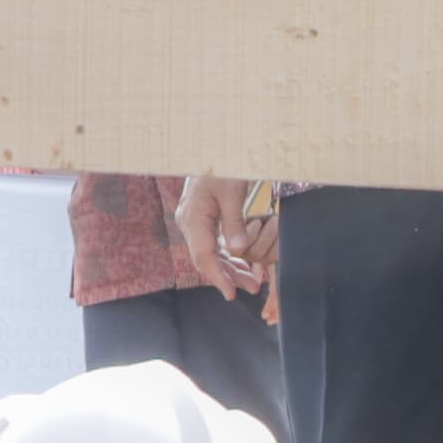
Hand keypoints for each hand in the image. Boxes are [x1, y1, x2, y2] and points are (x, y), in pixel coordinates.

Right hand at [174, 174, 268, 297]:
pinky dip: (228, 257)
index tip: (231, 294)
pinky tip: (243, 266)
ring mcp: (194, 222)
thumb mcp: (232, 192)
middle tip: (253, 288)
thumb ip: (234, 222)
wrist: (215, 149)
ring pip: (210, 254)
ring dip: (230, 269)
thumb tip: (238, 251)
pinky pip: (213, 245)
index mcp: (193, 217)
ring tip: (252, 282)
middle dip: (228, 277)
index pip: (204, 256)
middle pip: (207, 259)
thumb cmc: (224, 165)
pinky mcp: (201, 221)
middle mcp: (189, 223)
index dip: (218, 277)